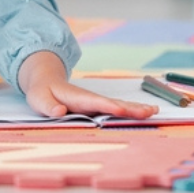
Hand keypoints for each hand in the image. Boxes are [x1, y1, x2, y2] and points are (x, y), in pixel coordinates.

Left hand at [16, 50, 156, 119]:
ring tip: (154, 111)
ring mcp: (97, 101)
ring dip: (137, 108)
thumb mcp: (38, 99)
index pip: (95, 102)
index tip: (122, 110)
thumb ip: (48, 106)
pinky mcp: (99, 105)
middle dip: (131, 108)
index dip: (108, 106)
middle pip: (114, 103)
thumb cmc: (42, 92)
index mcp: (77, 98)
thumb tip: (59, 112)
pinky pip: (119, 108)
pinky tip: (147, 111)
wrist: (46, 80)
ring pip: (120, 104)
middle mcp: (91, 98)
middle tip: (150, 111)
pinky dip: (133, 110)